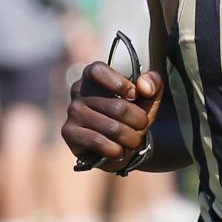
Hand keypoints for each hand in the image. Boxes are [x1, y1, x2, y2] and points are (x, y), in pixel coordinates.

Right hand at [61, 59, 163, 173]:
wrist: (121, 145)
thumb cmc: (131, 116)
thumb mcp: (148, 97)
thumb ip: (153, 83)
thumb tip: (143, 86)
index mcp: (93, 75)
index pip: (98, 70)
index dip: (119, 83)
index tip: (134, 95)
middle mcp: (78, 91)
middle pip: (117, 106)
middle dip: (139, 121)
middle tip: (142, 125)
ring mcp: (72, 111)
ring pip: (112, 128)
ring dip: (131, 139)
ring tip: (133, 141)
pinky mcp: (69, 132)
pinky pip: (98, 142)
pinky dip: (116, 150)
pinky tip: (118, 150)